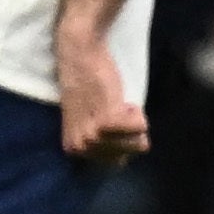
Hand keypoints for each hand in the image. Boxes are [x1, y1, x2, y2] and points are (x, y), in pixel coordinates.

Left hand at [55, 31, 149, 165]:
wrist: (80, 52)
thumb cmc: (87, 81)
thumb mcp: (86, 118)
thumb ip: (100, 139)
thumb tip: (122, 160)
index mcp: (73, 148)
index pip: (115, 161)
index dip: (121, 137)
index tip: (109, 117)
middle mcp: (80, 147)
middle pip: (127, 155)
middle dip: (129, 131)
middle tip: (114, 107)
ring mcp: (92, 135)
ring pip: (136, 143)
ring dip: (134, 120)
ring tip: (118, 102)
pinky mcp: (106, 121)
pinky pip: (140, 128)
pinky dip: (137, 112)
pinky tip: (122, 100)